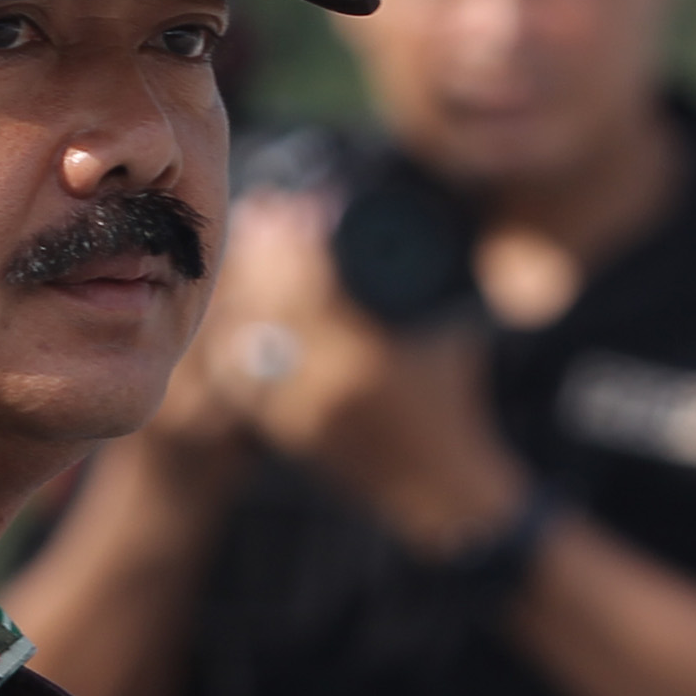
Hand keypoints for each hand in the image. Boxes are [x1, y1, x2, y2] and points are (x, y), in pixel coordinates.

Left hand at [212, 193, 525, 554]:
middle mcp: (325, 387)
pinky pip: (246, 373)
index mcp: (367, 359)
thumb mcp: (450, 331)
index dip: (293, 239)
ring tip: (246, 252)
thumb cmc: (455, 402)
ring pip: (251, 336)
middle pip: (271, 303)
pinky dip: (241, 334)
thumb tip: (384, 220)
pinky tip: (240, 307)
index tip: (288, 205)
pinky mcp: (287, 430)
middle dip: (262, 253)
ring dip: (245, 288)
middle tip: (259, 212)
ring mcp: (299, 413)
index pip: (309, 284)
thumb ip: (422, 279)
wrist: (442, 490)